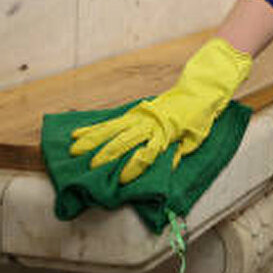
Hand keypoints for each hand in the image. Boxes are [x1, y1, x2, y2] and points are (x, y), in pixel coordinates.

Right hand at [69, 38, 251, 183]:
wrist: (198, 92)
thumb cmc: (198, 120)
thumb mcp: (195, 139)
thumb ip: (179, 152)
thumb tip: (165, 166)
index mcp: (166, 133)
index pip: (147, 153)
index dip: (134, 167)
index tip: (121, 180)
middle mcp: (149, 124)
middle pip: (125, 140)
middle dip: (107, 154)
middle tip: (90, 168)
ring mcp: (139, 116)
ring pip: (112, 129)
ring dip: (92, 140)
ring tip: (74, 151)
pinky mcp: (134, 112)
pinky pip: (111, 121)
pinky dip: (93, 128)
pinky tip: (77, 134)